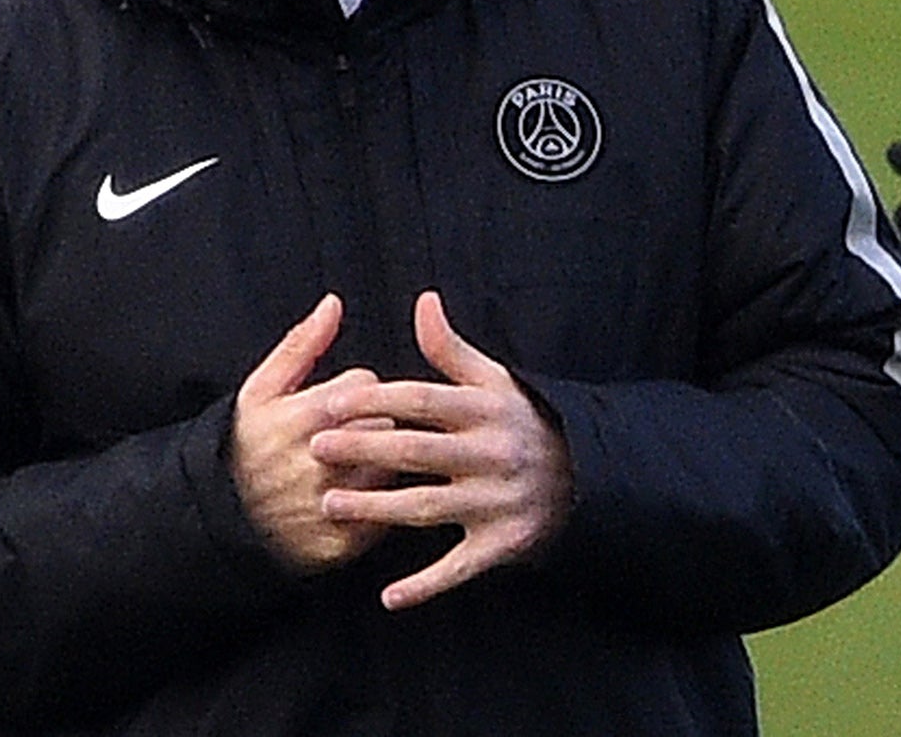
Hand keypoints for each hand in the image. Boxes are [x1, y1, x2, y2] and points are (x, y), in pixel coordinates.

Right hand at [231, 294, 394, 572]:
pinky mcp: (343, 541)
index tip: (338, 406)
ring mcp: (335, 502)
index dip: (358, 393)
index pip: (369, 386)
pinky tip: (360, 502)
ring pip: (390, 470)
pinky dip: (380, 508)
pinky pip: (386, 515)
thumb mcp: (260, 390)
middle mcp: (325, 460)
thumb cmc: (244, 446)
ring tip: (353, 470)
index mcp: (308, 415)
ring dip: (381, 468)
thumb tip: (334, 303)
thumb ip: (302, 345)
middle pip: (385, 426)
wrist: (218, 521)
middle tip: (348, 440)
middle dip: (373, 428)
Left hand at [311, 291, 574, 610]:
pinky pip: (459, 567)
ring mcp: (497, 502)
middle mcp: (491, 454)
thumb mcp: (496, 380)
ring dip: (378, 510)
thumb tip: (423, 301)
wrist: (585, 474)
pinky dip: (425, 586)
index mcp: (486, 411)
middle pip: (418, 452)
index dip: (377, 400)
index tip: (331, 402)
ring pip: (428, 508)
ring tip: (331, 505)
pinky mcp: (503, 543)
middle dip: (366, 449)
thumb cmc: (524, 420)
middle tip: (316, 449)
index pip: (424, 401)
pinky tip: (388, 598)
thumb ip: (451, 349)